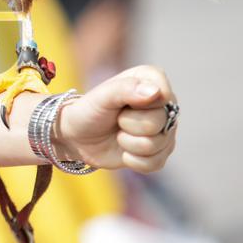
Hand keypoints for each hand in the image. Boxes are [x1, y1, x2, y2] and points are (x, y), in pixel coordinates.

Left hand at [53, 65, 176, 172]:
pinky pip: (156, 163)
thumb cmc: (90, 110)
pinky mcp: (160, 152)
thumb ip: (126, 88)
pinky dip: (133, 161)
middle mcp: (164, 103)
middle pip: (160, 122)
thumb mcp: (102, 96)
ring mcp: (164, 128)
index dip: (140, 105)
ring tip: (118, 134)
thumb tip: (155, 93)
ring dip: (129, 144)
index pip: (163, 95)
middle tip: (117, 119)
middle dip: (130, 125)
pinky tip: (124, 151)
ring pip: (157, 144)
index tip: (122, 103)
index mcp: (152, 79)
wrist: (78, 137)